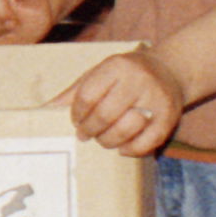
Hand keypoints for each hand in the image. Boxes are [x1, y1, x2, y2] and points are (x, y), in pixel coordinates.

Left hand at [62, 47, 186, 154]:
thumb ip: (75, 91)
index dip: (77, 114)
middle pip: (105, 115)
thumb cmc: (125, 75)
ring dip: (109, 141)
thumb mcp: (99, 73)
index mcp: (117, 67)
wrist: (170, 71)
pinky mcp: (170, 117)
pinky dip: (132, 150)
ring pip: (126, 130)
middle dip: (90, 130)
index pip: (88, 96)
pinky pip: (148, 141)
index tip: (76, 121)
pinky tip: (123, 148)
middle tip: (85, 135)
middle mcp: (139, 81)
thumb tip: (45, 109)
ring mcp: (157, 99)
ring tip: (103, 140)